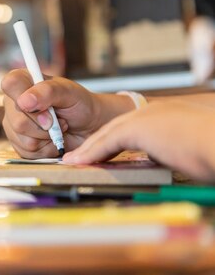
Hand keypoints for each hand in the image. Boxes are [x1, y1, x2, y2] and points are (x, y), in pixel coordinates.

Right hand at [1, 69, 127, 157]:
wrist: (88, 127)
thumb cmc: (79, 104)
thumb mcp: (68, 92)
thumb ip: (47, 92)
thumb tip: (24, 101)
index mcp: (22, 82)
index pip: (10, 84)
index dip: (26, 99)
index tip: (46, 108)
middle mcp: (13, 103)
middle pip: (18, 121)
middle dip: (45, 126)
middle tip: (60, 121)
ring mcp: (13, 124)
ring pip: (24, 139)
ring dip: (47, 138)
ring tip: (57, 129)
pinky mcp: (18, 144)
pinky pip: (27, 152)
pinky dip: (46, 149)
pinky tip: (52, 140)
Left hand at [62, 100, 214, 181]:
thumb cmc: (213, 149)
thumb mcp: (187, 151)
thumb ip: (170, 152)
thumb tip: (165, 161)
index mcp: (166, 115)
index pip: (130, 128)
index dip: (112, 142)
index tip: (99, 154)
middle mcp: (153, 112)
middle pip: (115, 128)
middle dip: (95, 143)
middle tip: (79, 157)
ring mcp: (146, 118)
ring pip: (108, 134)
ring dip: (89, 149)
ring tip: (73, 161)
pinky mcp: (139, 128)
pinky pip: (108, 142)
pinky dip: (92, 153)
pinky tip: (81, 162)